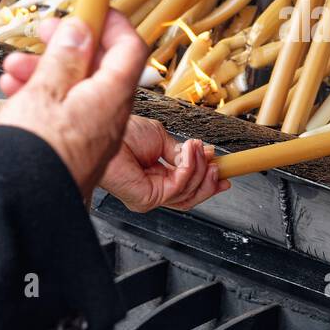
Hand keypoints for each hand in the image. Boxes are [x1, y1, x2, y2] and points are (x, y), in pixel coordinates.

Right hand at [0, 11, 143, 198]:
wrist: (20, 204)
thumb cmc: (36, 154)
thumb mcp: (45, 91)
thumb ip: (66, 57)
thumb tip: (83, 30)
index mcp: (111, 98)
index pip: (130, 49)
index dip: (114, 24)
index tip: (94, 8)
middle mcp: (108, 117)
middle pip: (99, 67)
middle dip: (70, 45)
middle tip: (45, 33)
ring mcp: (92, 134)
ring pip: (76, 88)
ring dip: (48, 70)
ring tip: (14, 67)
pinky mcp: (75, 148)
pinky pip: (65, 111)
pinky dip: (44, 96)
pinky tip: (16, 92)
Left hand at [100, 118, 228, 212]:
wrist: (106, 131)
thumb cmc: (123, 135)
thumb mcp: (161, 138)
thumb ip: (181, 152)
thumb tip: (201, 155)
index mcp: (157, 177)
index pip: (187, 187)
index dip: (207, 182)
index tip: (223, 173)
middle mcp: (154, 190)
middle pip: (191, 196)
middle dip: (209, 180)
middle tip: (218, 165)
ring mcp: (151, 196)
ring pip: (189, 193)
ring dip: (200, 167)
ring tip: (199, 148)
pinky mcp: (149, 198)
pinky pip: (180, 186)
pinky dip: (189, 166)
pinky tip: (189, 151)